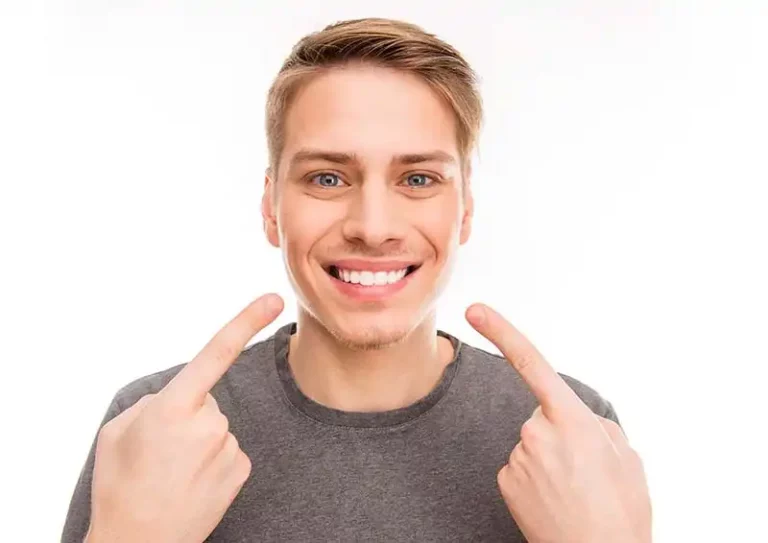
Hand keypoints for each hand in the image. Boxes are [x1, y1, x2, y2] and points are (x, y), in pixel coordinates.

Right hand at [87, 294, 283, 542]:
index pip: (215, 354)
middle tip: (160, 452)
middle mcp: (209, 423)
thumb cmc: (119, 486)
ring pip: (216, 426)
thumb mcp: (117, 431)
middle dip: (186, 415)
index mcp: (173, 408)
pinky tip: (192, 482)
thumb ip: (153, 402)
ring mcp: (229, 447)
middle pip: (205, 400)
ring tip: (172, 473)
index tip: (273, 299)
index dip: (246, 322)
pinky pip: (228, 449)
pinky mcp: (242, 469)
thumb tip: (180, 396)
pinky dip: (212, 459)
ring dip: (198, 441)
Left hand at [466, 303, 651, 542]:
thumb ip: (597, 425)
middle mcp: (537, 432)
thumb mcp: (626, 457)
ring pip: (533, 444)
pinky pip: (521, 466)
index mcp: (571, 420)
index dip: (502, 332)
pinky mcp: (505, 480)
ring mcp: (518, 457)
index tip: (475, 310)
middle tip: (585, 472)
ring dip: (550, 460)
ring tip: (575, 491)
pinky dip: (535, 478)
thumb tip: (577, 422)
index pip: (532, 364)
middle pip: (542, 416)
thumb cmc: (621, 511)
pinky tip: (554, 499)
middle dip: (561, 434)